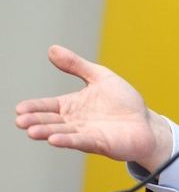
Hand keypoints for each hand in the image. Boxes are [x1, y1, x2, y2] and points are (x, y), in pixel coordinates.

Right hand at [15, 45, 172, 171]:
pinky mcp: (100, 143)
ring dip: (48, 132)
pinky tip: (54, 139)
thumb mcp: (100, 77)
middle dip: (35, 121)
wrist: (146, 122)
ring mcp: (86, 133)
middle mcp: (75, 121)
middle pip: (51, 121)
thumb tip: (52, 49)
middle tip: (20, 121)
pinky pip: (81, 141)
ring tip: (32, 131)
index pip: (48, 106)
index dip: (34, 107)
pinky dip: (68, 140)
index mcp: (73, 105)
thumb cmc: (123, 102)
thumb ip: (77, 66)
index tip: (19, 108)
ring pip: (63, 132)